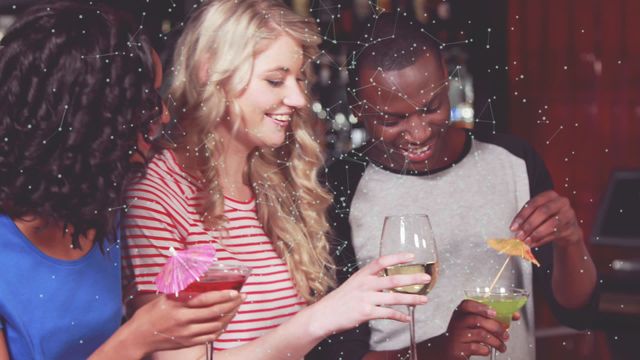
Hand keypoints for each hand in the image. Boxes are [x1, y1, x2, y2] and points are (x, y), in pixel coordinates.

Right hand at [129, 290, 243, 354]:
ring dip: (230, 316)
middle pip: (216, 313)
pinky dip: (221, 329)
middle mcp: (186, 322)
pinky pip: (210, 337)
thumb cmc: (149, 315)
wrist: (138, 338)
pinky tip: (226, 323)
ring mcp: (188, 335)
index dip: (223, 296)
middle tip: (242, 297)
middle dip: (233, 305)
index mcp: (179, 308)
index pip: (207, 301)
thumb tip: (194, 276)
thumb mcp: (163, 297)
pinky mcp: (189, 343)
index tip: (235, 291)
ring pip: (217, 326)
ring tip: (237, 308)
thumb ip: (180, 289)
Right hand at [310, 253, 429, 337]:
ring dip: (412, 299)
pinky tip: (407, 318)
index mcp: (362, 274)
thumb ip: (369, 281)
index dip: (397, 257)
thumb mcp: (354, 284)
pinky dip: (400, 317)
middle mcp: (365, 284)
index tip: (412, 256)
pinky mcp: (366, 312)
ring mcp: (366, 298)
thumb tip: (388, 282)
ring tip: (424, 300)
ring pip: (394, 298)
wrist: (324, 314)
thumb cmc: (340, 300)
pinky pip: (388, 314)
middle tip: (426, 278)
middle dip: (412, 279)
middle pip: (393, 279)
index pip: (382, 261)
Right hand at [436, 300, 511, 357]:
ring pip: (480, 335)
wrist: (447, 348)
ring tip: (502, 346)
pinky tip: (488, 350)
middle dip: (496, 327)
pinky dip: (486, 350)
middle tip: (506, 335)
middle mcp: (457, 322)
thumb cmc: (464, 333)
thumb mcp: (472, 322)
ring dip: (496, 341)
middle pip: (478, 320)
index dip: (481, 307)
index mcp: (461, 312)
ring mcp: (457, 335)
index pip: (468, 304)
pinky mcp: (458, 348)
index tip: (494, 313)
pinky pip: (476, 347)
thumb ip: (490, 318)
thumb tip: (514, 315)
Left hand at [510, 190, 581, 247]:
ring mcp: (568, 215)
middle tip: (519, 235)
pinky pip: (554, 234)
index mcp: (550, 195)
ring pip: (550, 224)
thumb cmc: (549, 217)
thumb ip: (528, 217)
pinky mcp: (571, 228)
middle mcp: (561, 202)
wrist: (567, 227)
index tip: (514, 226)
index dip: (522, 215)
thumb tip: (515, 228)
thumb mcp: (539, 212)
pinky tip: (533, 243)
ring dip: (535, 234)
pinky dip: (542, 240)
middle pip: (543, 212)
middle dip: (529, 225)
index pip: (534, 203)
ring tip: (526, 241)